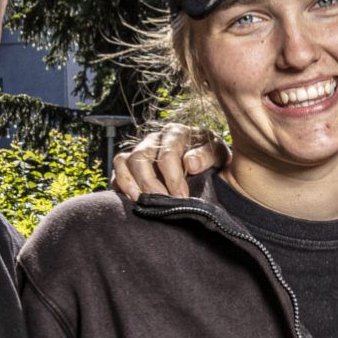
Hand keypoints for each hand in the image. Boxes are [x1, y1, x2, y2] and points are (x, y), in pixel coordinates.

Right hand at [112, 124, 228, 201]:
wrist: (209, 169)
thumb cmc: (214, 161)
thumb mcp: (220, 156)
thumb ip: (208, 155)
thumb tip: (190, 164)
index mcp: (176, 133)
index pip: (167, 153)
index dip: (173, 177)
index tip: (181, 197)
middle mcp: (155, 140)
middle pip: (141, 157)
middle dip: (150, 183)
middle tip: (161, 204)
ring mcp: (140, 151)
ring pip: (124, 161)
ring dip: (129, 183)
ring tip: (140, 201)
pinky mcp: (130, 166)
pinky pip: (117, 170)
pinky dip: (120, 185)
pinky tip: (132, 200)